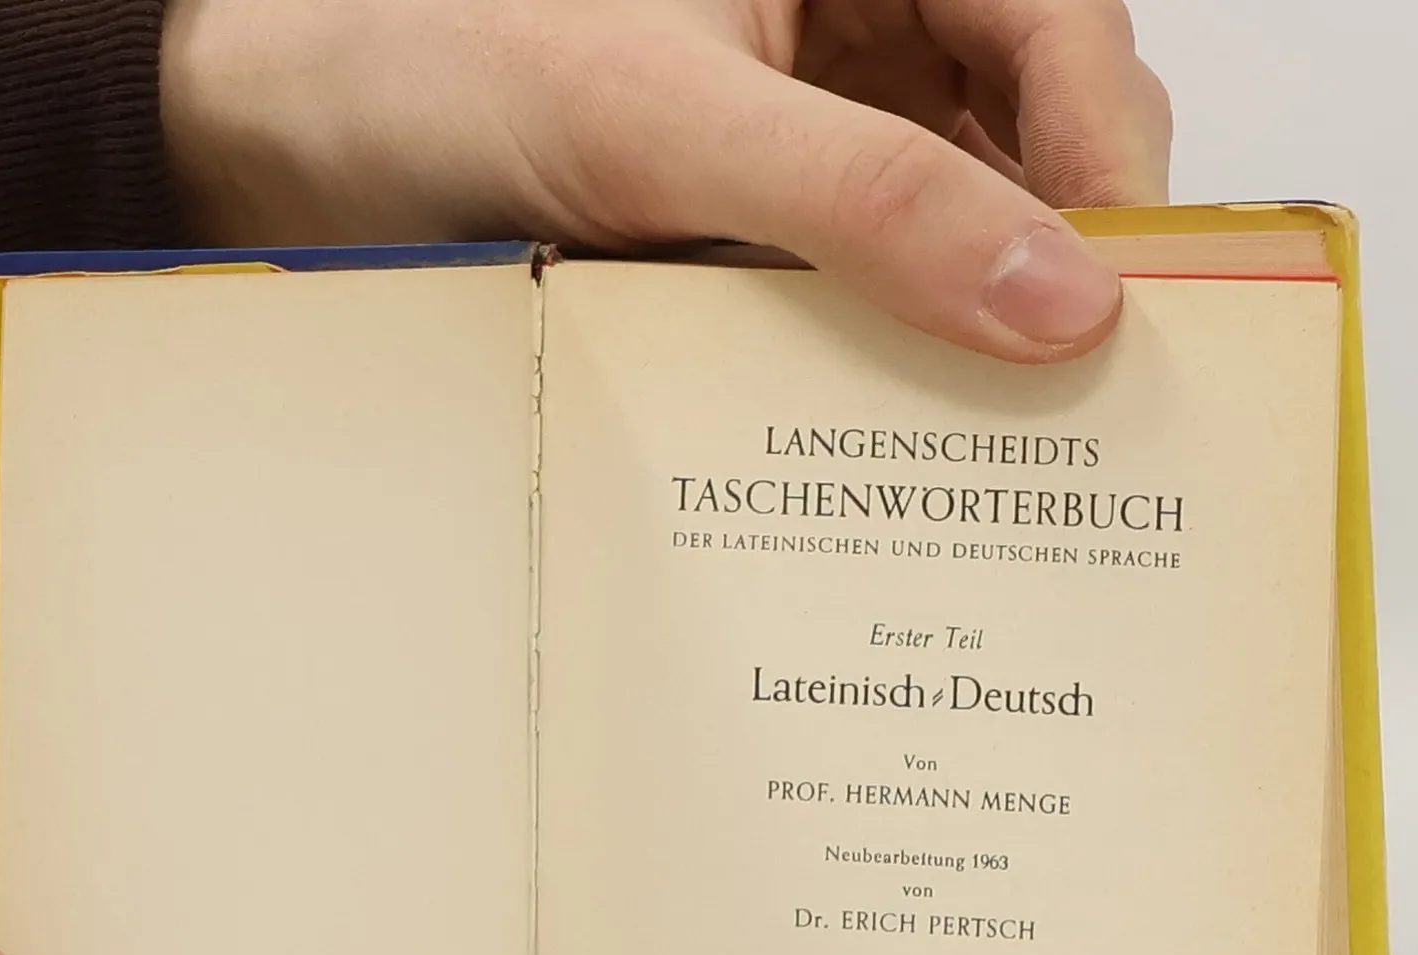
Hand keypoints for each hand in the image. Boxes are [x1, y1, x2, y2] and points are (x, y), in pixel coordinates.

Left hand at [161, 0, 1171, 362]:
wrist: (285, 147)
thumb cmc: (433, 58)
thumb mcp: (665, 119)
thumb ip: (863, 200)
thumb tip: (1054, 293)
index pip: (1056, 28)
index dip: (1111, 161)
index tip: (1133, 301)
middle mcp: (851, 27)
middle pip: (1029, 139)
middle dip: (1059, 260)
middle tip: (1085, 403)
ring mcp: (807, 135)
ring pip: (955, 232)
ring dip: (975, 331)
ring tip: (1003, 449)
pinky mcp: (755, 231)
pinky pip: (863, 295)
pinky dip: (885, 365)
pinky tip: (893, 440)